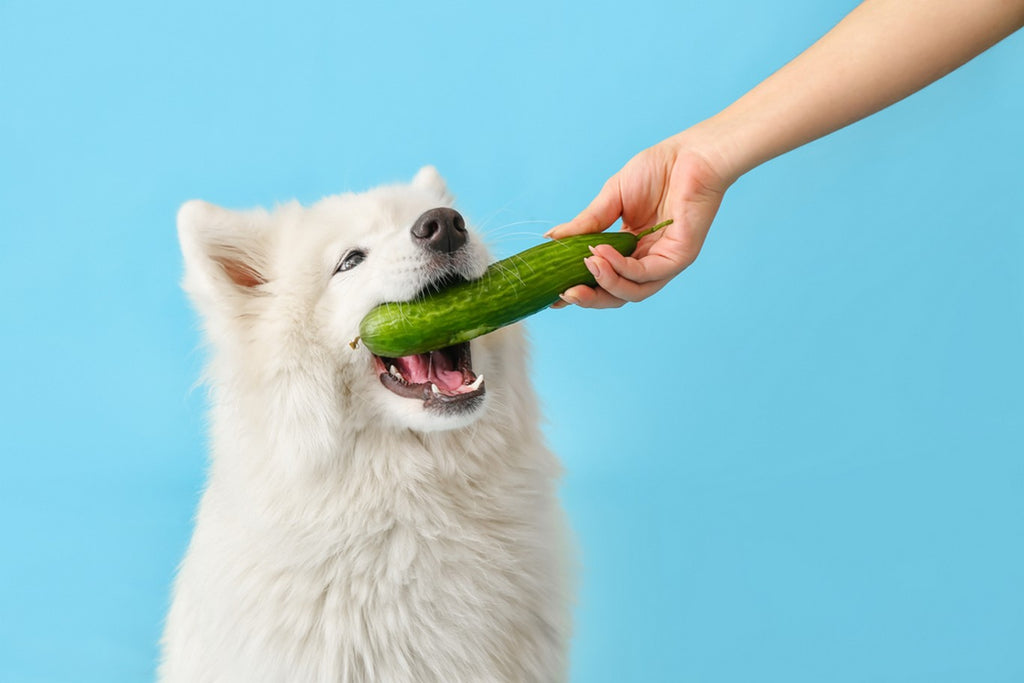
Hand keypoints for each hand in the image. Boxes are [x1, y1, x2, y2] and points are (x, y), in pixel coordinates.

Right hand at [546, 134, 729, 307]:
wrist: (692, 154)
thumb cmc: (658, 169)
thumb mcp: (610, 198)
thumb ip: (585, 223)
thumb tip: (551, 239)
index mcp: (630, 248)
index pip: (603, 278)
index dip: (579, 288)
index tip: (552, 294)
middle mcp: (647, 260)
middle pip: (615, 295)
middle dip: (588, 298)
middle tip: (564, 294)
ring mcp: (664, 262)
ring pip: (631, 292)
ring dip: (604, 282)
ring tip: (585, 264)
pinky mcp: (679, 258)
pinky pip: (646, 274)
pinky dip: (621, 268)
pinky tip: (601, 254)